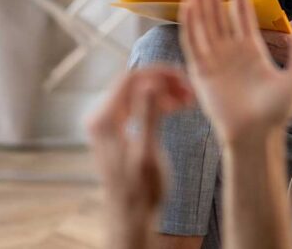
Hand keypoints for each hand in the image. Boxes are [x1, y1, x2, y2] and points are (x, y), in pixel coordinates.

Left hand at [87, 66, 193, 242]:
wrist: (132, 217)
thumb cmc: (142, 191)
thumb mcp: (148, 153)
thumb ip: (147, 116)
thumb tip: (150, 83)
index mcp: (104, 119)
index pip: (132, 78)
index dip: (160, 73)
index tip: (184, 79)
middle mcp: (101, 117)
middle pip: (135, 83)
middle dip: (164, 82)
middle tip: (190, 91)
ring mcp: (108, 123)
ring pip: (138, 93)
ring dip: (164, 93)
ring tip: (188, 100)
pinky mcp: (117, 130)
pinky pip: (138, 106)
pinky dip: (158, 104)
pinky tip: (177, 108)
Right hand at [179, 0, 291, 144]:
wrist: (257, 136)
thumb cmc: (278, 112)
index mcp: (251, 49)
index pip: (241, 12)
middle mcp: (230, 50)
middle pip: (218, 11)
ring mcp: (215, 59)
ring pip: (204, 21)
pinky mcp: (201, 71)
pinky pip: (193, 42)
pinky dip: (189, 23)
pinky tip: (188, 4)